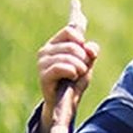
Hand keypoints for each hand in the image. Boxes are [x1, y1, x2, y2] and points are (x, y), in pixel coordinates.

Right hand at [35, 0, 97, 130]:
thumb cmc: (76, 81)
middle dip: (84, 58)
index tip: (87, 51)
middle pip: (73, 45)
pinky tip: (72, 76)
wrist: (66, 103)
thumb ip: (90, 51)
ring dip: (80, 67)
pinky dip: (72, 72)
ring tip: (77, 74)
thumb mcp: (87, 63)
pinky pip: (61, 67)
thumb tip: (89, 47)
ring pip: (69, 56)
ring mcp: (43, 62)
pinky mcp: (43, 74)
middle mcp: (46, 50)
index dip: (83, 41)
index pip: (70, 30)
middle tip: (82, 69)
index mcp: (56, 43)